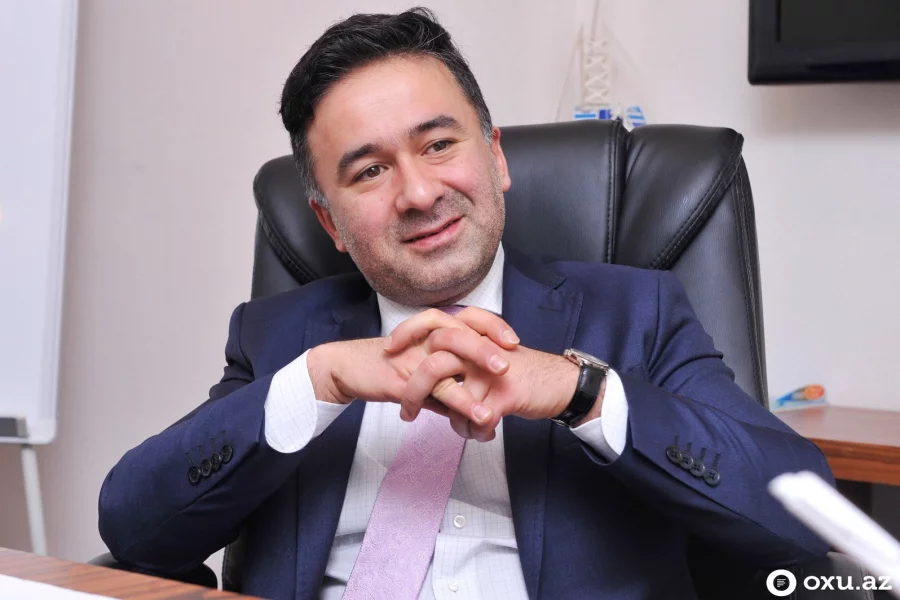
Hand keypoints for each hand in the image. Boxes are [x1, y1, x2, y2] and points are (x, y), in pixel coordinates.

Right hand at [307, 310, 517, 425]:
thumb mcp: (420, 370)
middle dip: (486, 349)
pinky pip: (430, 393)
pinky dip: (450, 408)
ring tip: (492, 410)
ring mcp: (413, 358)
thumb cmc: (385, 366)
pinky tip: (465, 422)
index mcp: (433, 330)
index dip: (492, 326)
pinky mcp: (401, 379)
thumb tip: (470, 401)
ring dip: (472, 389)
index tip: (514, 341)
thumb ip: (445, 383)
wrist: (347, 368)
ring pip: (447, 367)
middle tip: (508, 365)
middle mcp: (425, 339)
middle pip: (461, 335)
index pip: (468, 318)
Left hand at [389, 308, 596, 440]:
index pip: (432, 321)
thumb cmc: (522, 375)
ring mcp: (492, 371)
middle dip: (413, 394)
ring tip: (461, 430)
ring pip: (453, 400)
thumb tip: (429, 377)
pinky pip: (476, 419)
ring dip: (454, 422)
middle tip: (407, 414)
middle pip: (433, 366)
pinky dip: (475, 433)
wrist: (561, 384)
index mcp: (473, 335)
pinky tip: (484, 434)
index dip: (408, 331)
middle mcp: (479, 348)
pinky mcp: (505, 394)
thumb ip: (461, 362)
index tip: (389, 350)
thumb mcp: (488, 358)